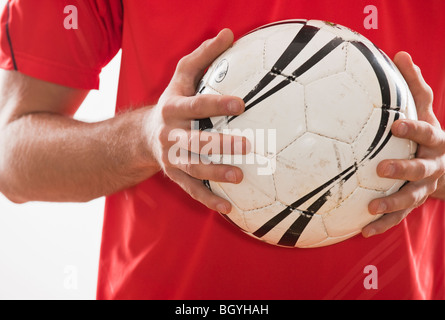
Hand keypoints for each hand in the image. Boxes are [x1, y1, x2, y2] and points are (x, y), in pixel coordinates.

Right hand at [145, 29, 247, 213]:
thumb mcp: (182, 76)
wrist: (144, 135)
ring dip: (215, 173)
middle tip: (247, 145)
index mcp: (173, 107)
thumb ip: (203, 56)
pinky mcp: (174, 175)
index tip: (241, 104)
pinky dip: (207, 199)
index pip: (196, 104)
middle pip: (194, 141)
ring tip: (240, 177)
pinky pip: (191, 189)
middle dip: (219, 144)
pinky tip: (228, 208)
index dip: (217, 103)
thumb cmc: (172, 101)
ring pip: (193, 167)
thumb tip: (228, 33)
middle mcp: (169, 133)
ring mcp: (170, 157)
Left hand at [362, 52, 444, 237]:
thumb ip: (414, 86)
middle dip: (404, 168)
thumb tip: (399, 54)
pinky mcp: (413, 203)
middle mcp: (433, 166)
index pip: (427, 132)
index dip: (414, 129)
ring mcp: (424, 188)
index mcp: (435, 141)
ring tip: (370, 208)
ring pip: (411, 198)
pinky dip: (383, 224)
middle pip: (421, 169)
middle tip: (381, 168)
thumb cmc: (427, 134)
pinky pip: (399, 217)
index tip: (395, 125)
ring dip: (392, 204)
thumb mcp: (425, 110)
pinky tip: (362, 231)